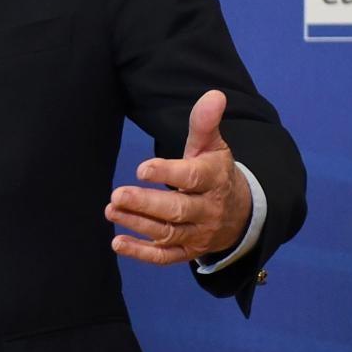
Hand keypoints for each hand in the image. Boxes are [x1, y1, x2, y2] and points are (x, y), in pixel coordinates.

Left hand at [105, 90, 250, 265]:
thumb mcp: (212, 147)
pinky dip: (141, 253)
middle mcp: (208, 209)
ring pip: (168, 233)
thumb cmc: (215, 173)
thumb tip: (214, 94)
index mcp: (214, 179)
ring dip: (138, 224)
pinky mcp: (188, 251)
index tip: (142, 168)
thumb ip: (205, 123)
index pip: (192, 177)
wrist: (240, 214)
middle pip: (178, 210)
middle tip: (117, 195)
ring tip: (110, 210)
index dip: (168, 173)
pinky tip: (117, 243)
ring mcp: (198, 233)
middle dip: (147, 204)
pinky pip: (165, 257)